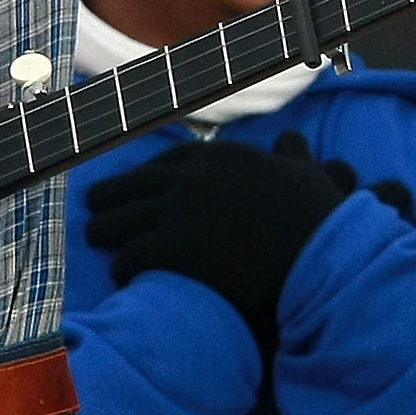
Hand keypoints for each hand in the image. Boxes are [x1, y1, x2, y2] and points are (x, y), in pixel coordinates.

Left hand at [85, 132, 354, 354]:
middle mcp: (194, 178)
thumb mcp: (306, 175)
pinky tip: (120, 273)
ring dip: (105, 228)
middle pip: (137, 184)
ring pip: (123, 217)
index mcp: (223, 157)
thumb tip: (291, 141)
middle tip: (97, 204)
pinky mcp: (171, 250)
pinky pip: (131, 256)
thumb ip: (292, 156)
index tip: (139, 183)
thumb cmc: (318, 220)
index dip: (151, 173)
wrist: (317, 259)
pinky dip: (122, 265)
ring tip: (96, 236)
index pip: (174, 159)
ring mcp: (178, 212)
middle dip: (113, 194)